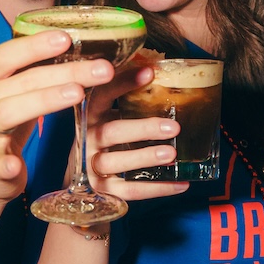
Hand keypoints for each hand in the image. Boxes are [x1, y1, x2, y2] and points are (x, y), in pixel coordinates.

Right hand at [0, 31, 114, 203]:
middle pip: (22, 81)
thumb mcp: (14, 91)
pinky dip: (5, 164)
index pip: (7, 54)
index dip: (35, 45)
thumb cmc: (7, 121)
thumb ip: (38, 71)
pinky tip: (17, 164)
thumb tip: (83, 47)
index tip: (66, 38)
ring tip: (78, 94)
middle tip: (100, 69)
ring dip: (44, 101)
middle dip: (63, 72)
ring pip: (9, 112)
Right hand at [83, 67, 188, 201]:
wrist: (82, 179)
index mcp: (90, 117)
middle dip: (143, 129)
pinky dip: (156, 188)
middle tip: (173, 126)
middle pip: (112, 133)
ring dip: (145, 158)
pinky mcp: (104, 192)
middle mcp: (88, 141)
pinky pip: (130, 191)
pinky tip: (181, 183)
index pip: (101, 96)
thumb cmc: (104, 138)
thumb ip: (130, 101)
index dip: (122, 83)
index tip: (149, 73)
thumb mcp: (110, 116)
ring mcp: (93, 168)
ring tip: (171, 154)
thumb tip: (160, 72)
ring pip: (117, 163)